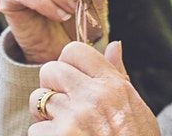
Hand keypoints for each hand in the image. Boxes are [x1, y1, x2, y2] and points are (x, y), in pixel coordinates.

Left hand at [27, 42, 159, 135]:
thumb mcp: (136, 108)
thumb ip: (119, 75)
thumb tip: (114, 44)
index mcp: (113, 86)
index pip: (75, 50)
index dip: (67, 63)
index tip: (71, 79)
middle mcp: (93, 97)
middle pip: (49, 70)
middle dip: (51, 86)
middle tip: (63, 105)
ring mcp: (74, 118)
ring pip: (38, 99)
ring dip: (45, 115)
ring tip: (64, 126)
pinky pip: (35, 129)